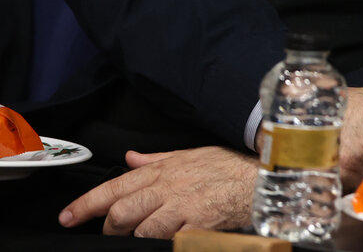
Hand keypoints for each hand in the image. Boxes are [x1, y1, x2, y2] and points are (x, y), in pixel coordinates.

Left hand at [59, 146, 255, 237]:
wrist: (259, 179)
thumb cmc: (227, 168)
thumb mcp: (191, 154)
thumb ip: (157, 159)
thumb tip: (130, 157)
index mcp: (163, 169)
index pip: (115, 187)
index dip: (86, 204)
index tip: (68, 217)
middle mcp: (168, 186)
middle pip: (122, 212)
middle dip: (110, 228)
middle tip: (111, 233)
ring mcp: (181, 206)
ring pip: (140, 230)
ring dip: (136, 238)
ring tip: (143, 237)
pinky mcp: (196, 224)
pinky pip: (167, 240)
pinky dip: (163, 242)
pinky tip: (169, 238)